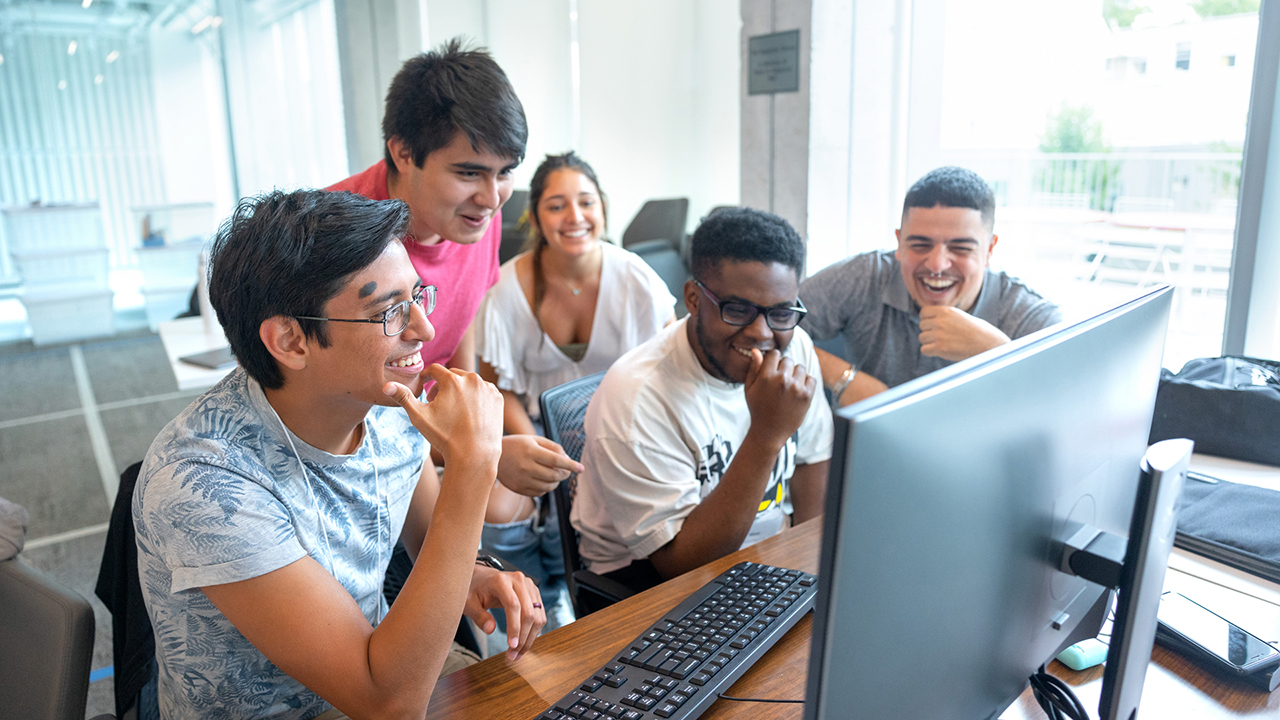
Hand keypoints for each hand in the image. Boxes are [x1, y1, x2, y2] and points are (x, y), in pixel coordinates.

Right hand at [383, 364, 503, 468]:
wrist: (474, 455)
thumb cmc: (445, 437)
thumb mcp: (419, 417)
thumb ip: (403, 397)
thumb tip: (386, 385)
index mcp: (452, 380)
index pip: (435, 370)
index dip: (427, 377)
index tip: (424, 385)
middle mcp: (472, 379)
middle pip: (452, 375)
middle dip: (443, 386)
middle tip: (437, 403)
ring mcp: (487, 388)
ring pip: (469, 383)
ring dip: (460, 391)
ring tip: (454, 410)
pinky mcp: (498, 398)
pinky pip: (483, 392)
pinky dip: (476, 398)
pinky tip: (470, 413)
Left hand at [465, 565, 545, 660]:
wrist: (482, 577)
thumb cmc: (474, 590)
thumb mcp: (469, 603)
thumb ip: (479, 616)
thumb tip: (490, 630)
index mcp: (501, 580)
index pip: (513, 605)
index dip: (514, 627)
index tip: (511, 646)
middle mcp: (519, 580)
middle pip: (528, 613)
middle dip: (523, 638)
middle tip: (513, 656)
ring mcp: (529, 586)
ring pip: (537, 616)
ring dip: (530, 638)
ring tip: (518, 653)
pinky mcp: (534, 593)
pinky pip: (539, 616)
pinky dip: (533, 632)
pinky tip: (524, 642)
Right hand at [497, 435, 584, 496]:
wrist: (493, 457)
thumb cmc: (518, 445)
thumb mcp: (535, 439)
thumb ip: (553, 447)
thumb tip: (568, 460)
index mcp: (531, 451)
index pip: (556, 460)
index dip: (571, 465)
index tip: (581, 468)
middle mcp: (526, 466)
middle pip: (554, 475)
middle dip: (565, 474)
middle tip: (568, 470)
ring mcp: (521, 479)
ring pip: (549, 486)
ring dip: (557, 481)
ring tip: (555, 474)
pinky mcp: (518, 489)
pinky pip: (540, 492)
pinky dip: (546, 487)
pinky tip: (543, 480)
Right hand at [743, 349, 816, 448]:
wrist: (769, 432)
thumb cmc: (757, 409)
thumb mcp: (749, 389)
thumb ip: (753, 369)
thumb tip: (756, 350)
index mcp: (766, 376)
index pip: (775, 354)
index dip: (773, 361)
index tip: (772, 370)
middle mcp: (782, 380)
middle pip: (788, 360)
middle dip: (784, 368)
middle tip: (780, 382)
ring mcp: (796, 388)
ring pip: (800, 368)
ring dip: (796, 374)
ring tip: (789, 387)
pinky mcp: (807, 396)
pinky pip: (811, 379)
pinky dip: (806, 383)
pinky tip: (797, 391)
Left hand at [918, 306, 1009, 360]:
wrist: (988, 344)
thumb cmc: (977, 331)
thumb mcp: (959, 316)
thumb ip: (944, 316)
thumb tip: (927, 320)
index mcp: (946, 311)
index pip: (923, 313)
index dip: (927, 319)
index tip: (934, 325)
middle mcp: (940, 321)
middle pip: (922, 326)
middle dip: (929, 331)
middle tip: (942, 336)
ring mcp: (939, 334)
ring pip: (922, 338)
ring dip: (930, 342)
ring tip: (944, 343)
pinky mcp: (940, 348)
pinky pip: (924, 349)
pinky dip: (930, 351)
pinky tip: (941, 351)